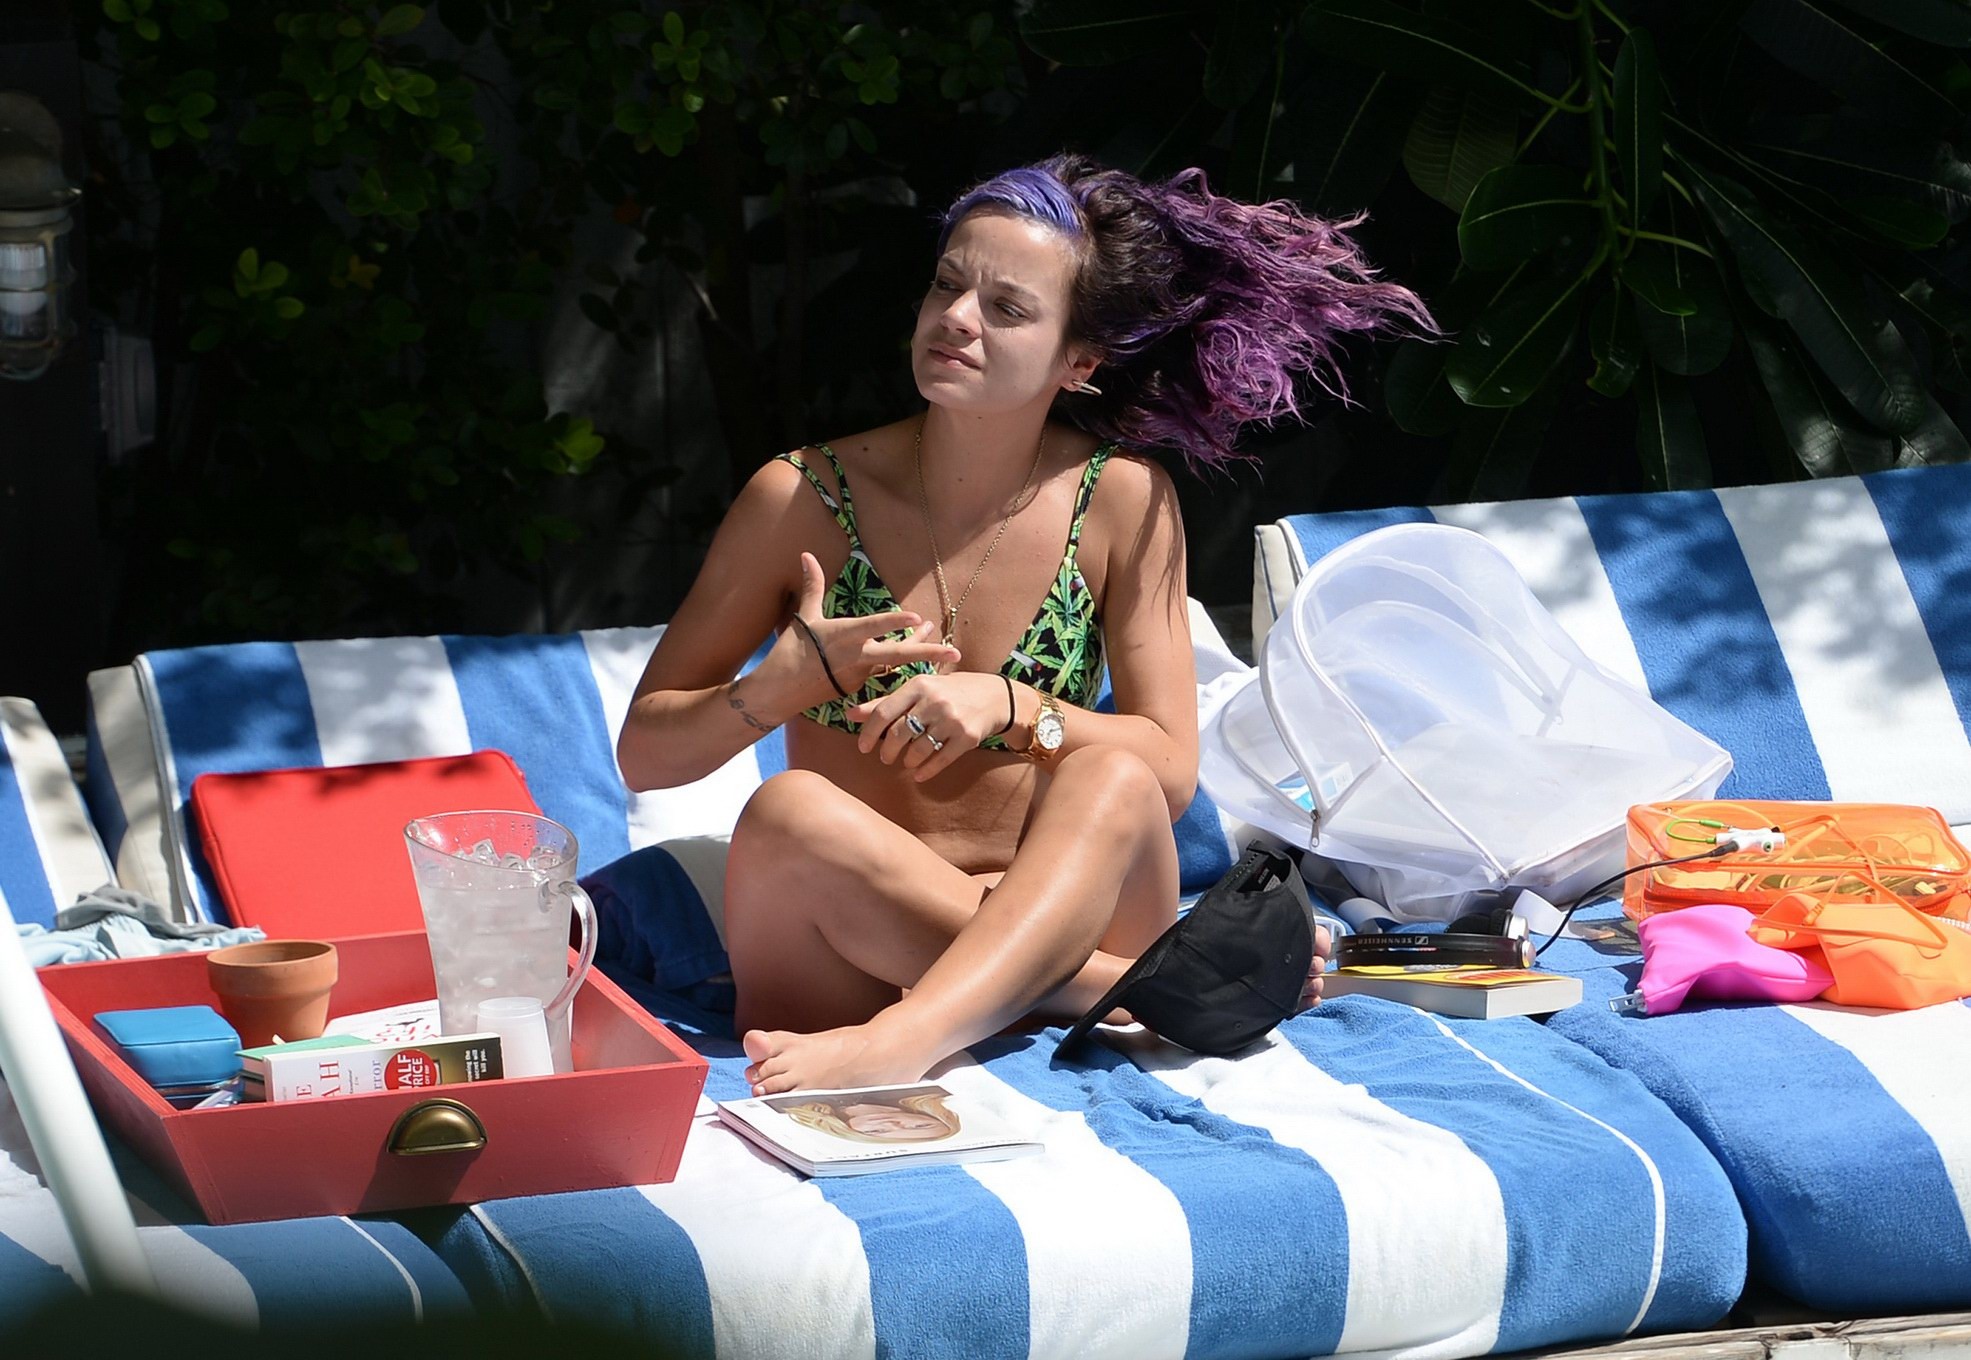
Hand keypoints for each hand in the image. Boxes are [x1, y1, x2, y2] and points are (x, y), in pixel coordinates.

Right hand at [771, 552, 957, 707]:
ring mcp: (860, 674)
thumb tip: (806, 554)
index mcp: (843, 636)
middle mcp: (856, 656)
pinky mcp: (859, 686)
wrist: (779, 692)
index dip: (894, 622)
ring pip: (896, 662)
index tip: (916, 617)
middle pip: (898, 655)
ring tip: (946, 648)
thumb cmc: (791, 650)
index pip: (873, 627)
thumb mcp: (805, 617)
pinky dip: (900, 664)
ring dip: (920, 653)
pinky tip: (919, 656)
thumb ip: (813, 586)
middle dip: (929, 653)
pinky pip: (883, 672)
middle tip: (956, 653)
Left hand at [847, 670, 1012, 781]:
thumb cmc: (949, 691)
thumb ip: (885, 702)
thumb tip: (850, 714)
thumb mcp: (919, 690)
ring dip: (907, 761)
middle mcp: (934, 701)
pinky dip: (925, 771)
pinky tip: (919, 774)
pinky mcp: (967, 737)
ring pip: (918, 750)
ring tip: (906, 761)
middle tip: (885, 758)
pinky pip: (940, 761)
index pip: (883, 711)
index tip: (862, 747)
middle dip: (887, 751)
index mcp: (919, 685)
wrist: (995, 696)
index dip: (869, 733)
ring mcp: (952, 720)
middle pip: (898, 733)